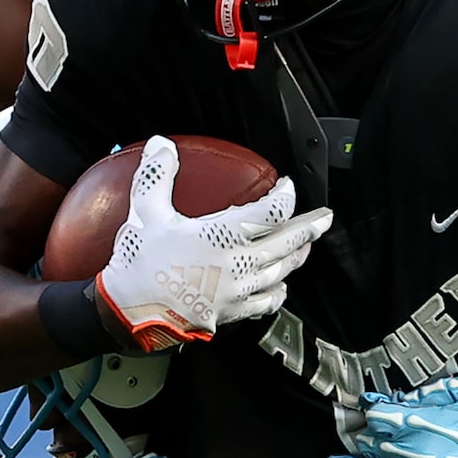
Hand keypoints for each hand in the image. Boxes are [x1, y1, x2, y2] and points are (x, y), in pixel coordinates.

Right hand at [96, 136, 331, 350]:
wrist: (133, 313)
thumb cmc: (140, 263)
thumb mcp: (146, 211)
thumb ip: (158, 175)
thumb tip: (163, 143)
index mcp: (225, 234)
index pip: (271, 211)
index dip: (285, 196)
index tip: (287, 187)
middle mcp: (241, 263)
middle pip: (288, 242)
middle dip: (309, 227)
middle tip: (325, 218)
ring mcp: (240, 290)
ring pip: (282, 271)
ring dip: (297, 256)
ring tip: (307, 246)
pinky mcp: (233, 312)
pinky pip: (266, 302)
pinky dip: (278, 291)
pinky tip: (281, 287)